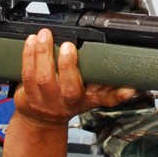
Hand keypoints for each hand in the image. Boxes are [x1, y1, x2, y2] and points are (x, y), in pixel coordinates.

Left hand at [14, 28, 137, 126]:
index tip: (126, 86)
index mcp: (86, 100)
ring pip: (44, 78)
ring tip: (45, 36)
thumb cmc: (66, 102)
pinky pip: (27, 74)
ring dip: (43, 54)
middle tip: (67, 45)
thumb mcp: (90, 98)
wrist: (40, 120)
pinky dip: (28, 56)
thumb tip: (131, 85)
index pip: (106, 99)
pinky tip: (31, 42)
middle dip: (68, 65)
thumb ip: (108, 91)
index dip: (117, 94)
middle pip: (69, 86)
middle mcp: (67, 102)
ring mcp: (46, 100)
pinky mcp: (28, 95)